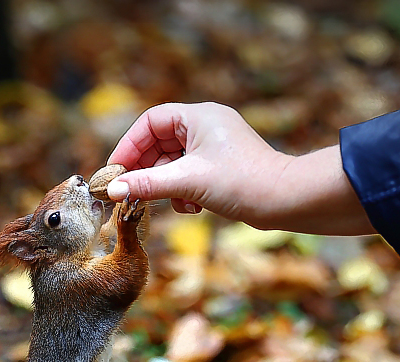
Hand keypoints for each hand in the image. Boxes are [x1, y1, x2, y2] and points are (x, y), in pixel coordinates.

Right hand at [106, 102, 374, 235]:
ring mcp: (215, 146)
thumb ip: (147, 184)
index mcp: (198, 116)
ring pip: (173, 162)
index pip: (150, 122)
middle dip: (147, 171)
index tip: (116, 172)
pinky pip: (189, 174)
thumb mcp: (187, 182)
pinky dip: (183, 191)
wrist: (286, 201)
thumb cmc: (242, 183)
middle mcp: (206, 125)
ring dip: (167, 185)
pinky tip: (193, 207)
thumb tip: (113, 189)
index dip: (129, 146)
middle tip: (132, 192)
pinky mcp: (222, 167)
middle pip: (159, 143)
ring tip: (175, 203)